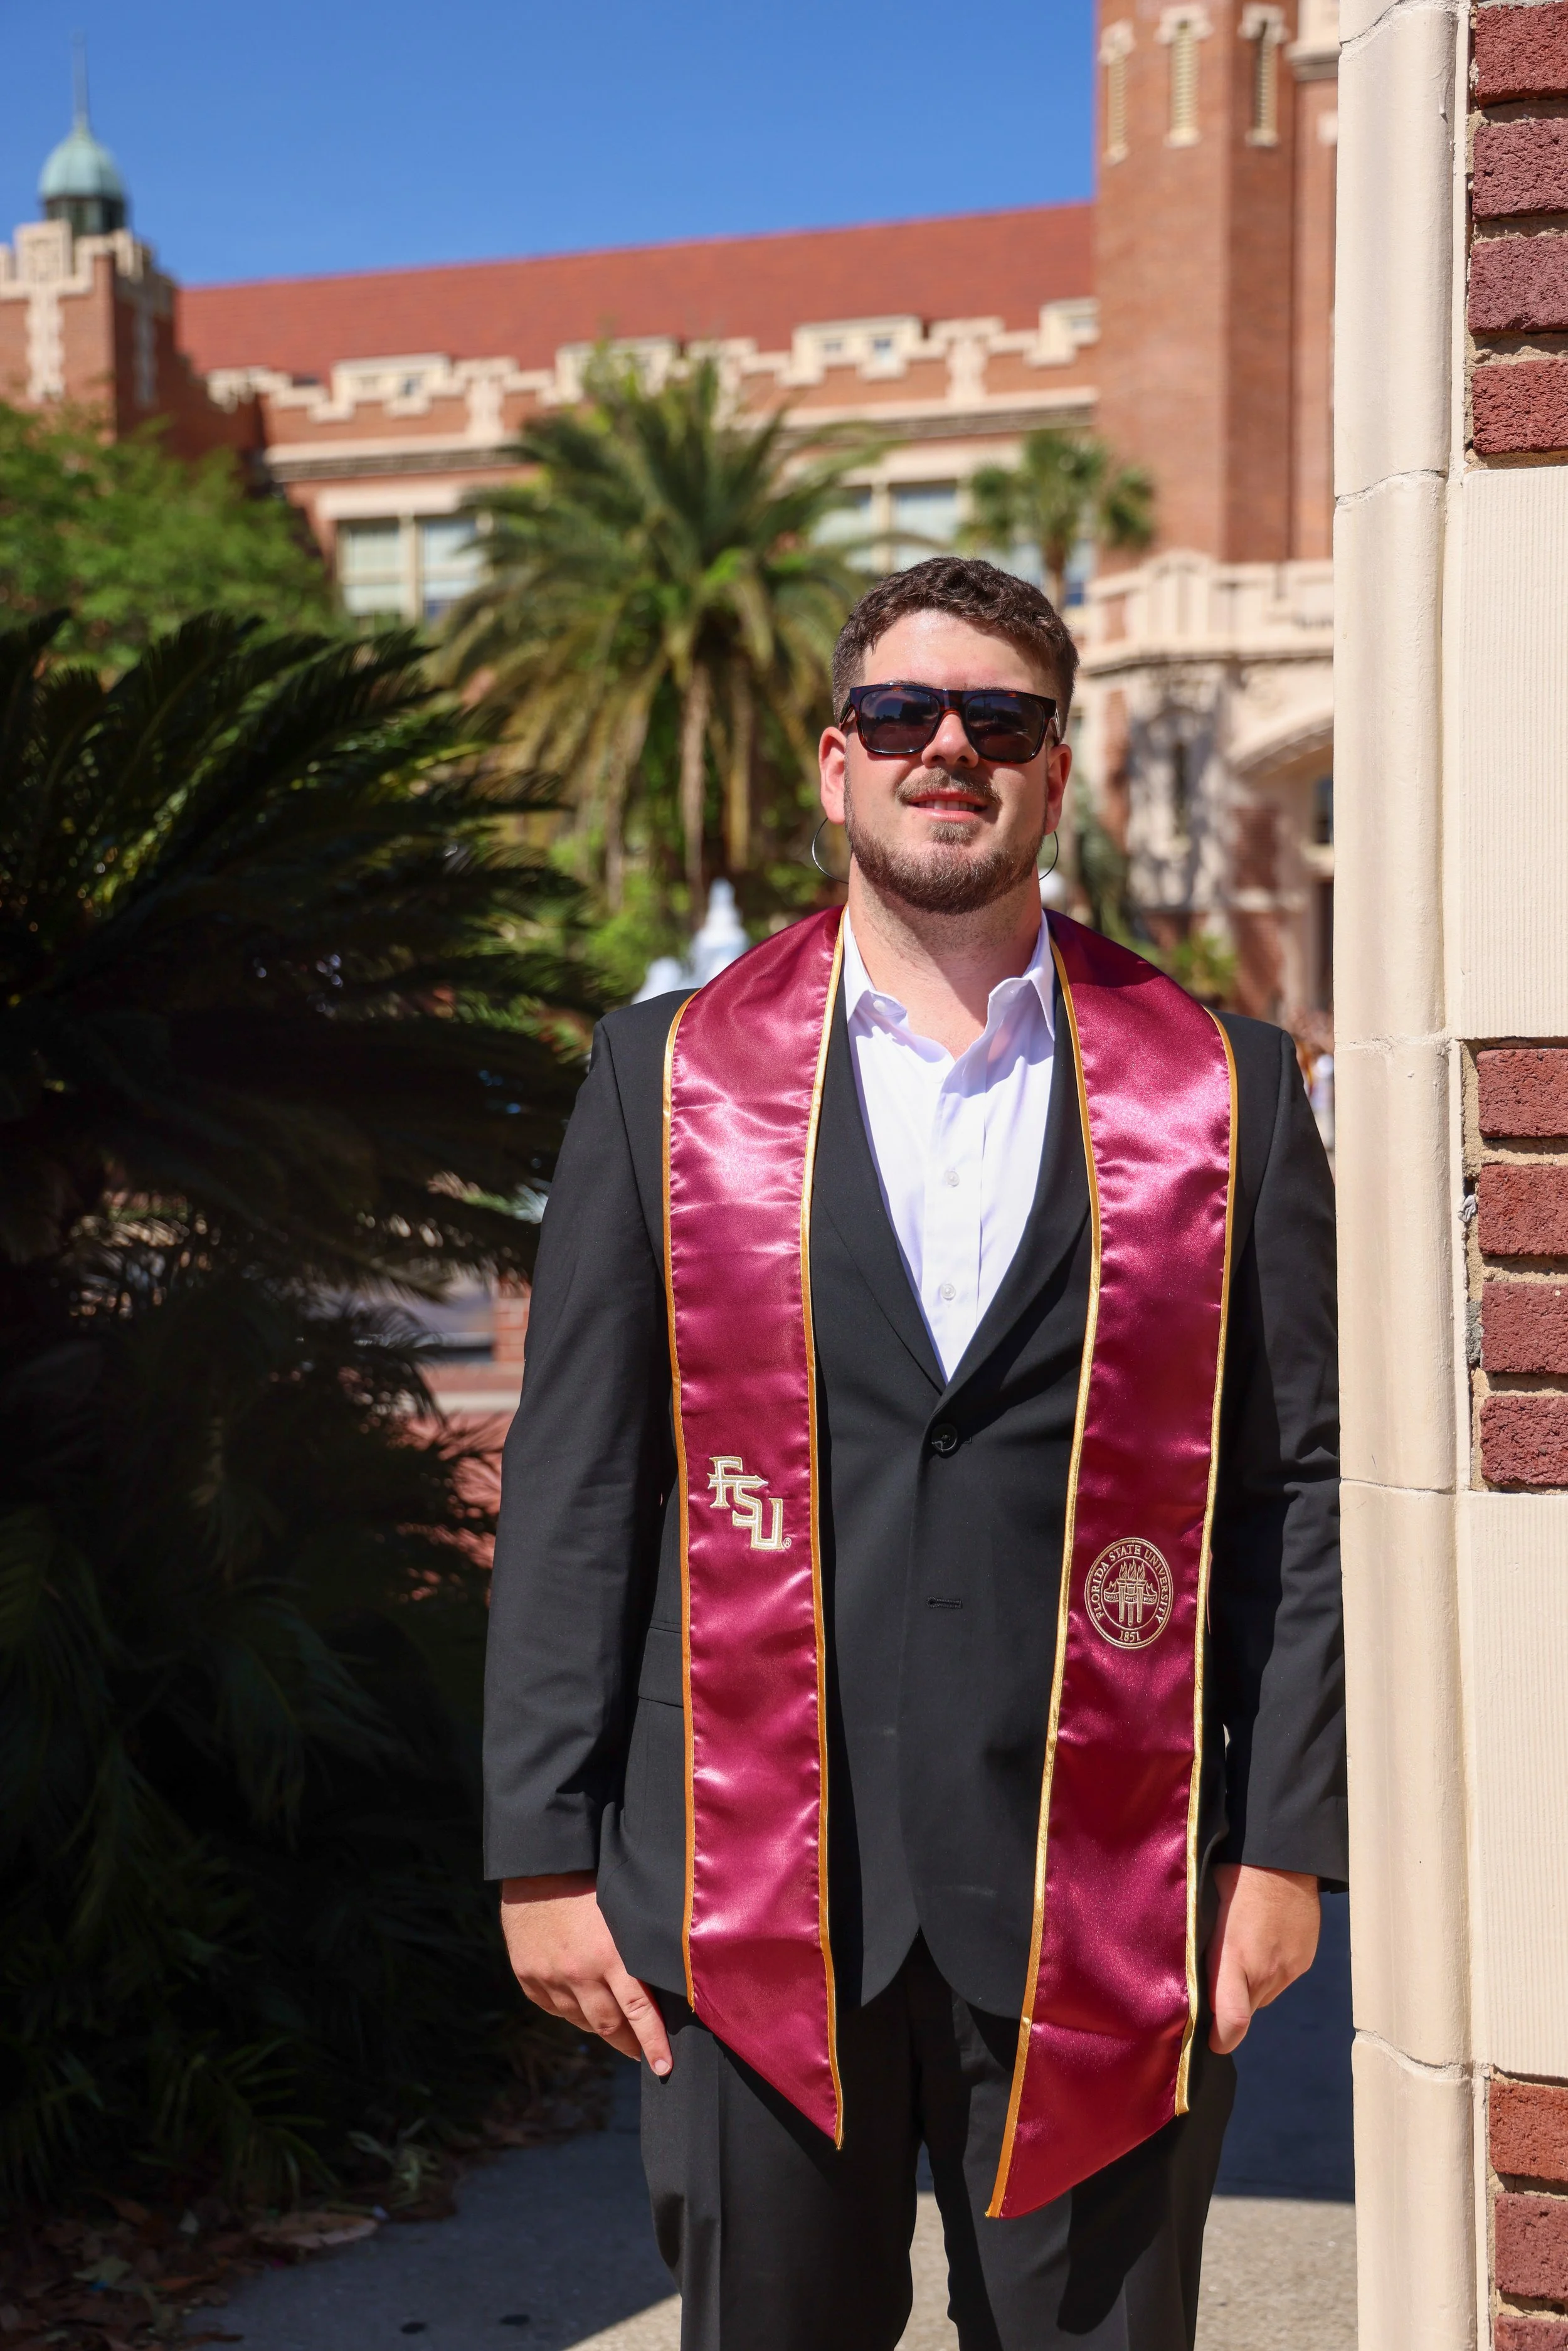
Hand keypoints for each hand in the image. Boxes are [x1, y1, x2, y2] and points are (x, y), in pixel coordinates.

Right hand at [500, 1872, 671, 2075]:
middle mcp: (579, 1972)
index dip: (653, 2043)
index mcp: (610, 1954)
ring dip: (603, 2029)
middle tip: (644, 2054)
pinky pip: (557, 2009)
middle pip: (610, 2026)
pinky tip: (585, 2006)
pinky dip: (574, 2012)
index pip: (639, 2011)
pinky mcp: (529, 1978)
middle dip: (631, 2044)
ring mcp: (550, 1978)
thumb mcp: (624, 1910)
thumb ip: (640, 1947)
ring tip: (619, 2032)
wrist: (538, 1864)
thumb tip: (668, 1982)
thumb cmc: (592, 1879)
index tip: (664, 2068)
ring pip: (583, 2021)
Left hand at [1205, 1862, 1319, 2053]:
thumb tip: (1194, 1978)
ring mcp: (1288, 1967)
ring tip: (1243, 1955)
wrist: (1283, 1859)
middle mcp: (1265, 1969)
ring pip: (1265, 1996)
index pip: (1232, 2018)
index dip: (1222, 2038)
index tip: (1212, 2043)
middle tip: (1218, 1986)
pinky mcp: (1303, 1961)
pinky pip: (1282, 1979)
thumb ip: (1206, 1951)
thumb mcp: (1209, 1911)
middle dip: (1231, 2007)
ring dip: (1252, 1988)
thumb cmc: (1235, 1877)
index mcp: (1235, 1956)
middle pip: (1247, 2010)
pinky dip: (1270, 1973)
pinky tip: (1263, 1945)